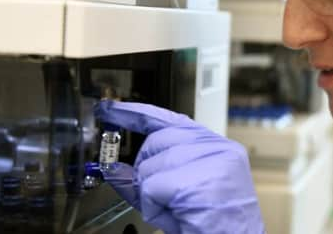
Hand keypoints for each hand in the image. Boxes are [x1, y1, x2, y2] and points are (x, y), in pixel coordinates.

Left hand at [94, 100, 264, 233]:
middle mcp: (219, 148)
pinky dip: (154, 205)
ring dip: (152, 192)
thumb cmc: (214, 227)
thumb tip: (115, 170)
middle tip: (156, 194)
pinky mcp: (200, 181)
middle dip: (146, 168)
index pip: (173, 120)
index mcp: (217, 147)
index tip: (113, 110)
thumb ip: (149, 180)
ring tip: (174, 208)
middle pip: (159, 139)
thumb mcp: (177, 198)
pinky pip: (154, 186)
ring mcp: (213, 161)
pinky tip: (175, 214)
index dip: (138, 114)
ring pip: (153, 164)